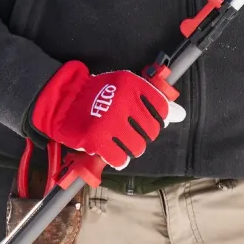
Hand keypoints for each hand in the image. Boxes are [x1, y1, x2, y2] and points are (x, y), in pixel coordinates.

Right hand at [28, 60, 182, 169]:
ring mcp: (110, 122)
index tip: (150, 121)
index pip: (160, 108)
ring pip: (137, 147)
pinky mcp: (97, 140)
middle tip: (130, 131)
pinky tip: (113, 152)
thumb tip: (180, 114)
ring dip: (131, 148)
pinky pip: (120, 159)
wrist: (63, 101)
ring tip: (121, 142)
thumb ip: (152, 101)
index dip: (159, 119)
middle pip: (151, 130)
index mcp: (132, 84)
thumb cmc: (97, 95)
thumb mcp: (125, 89)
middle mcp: (123, 102)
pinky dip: (119, 159)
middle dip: (143, 135)